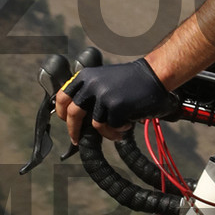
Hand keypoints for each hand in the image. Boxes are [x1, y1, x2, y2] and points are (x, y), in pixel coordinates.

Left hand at [56, 56, 179, 143]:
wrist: (153, 75)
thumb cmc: (130, 79)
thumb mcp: (103, 78)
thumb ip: (88, 91)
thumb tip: (74, 115)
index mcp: (86, 76)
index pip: (63, 96)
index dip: (61, 112)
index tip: (64, 121)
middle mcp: (91, 84)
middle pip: (73, 114)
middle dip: (73, 130)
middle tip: (76, 139)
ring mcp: (103, 95)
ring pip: (95, 124)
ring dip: (107, 132)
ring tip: (118, 130)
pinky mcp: (116, 106)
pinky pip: (111, 127)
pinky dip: (119, 130)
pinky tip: (128, 124)